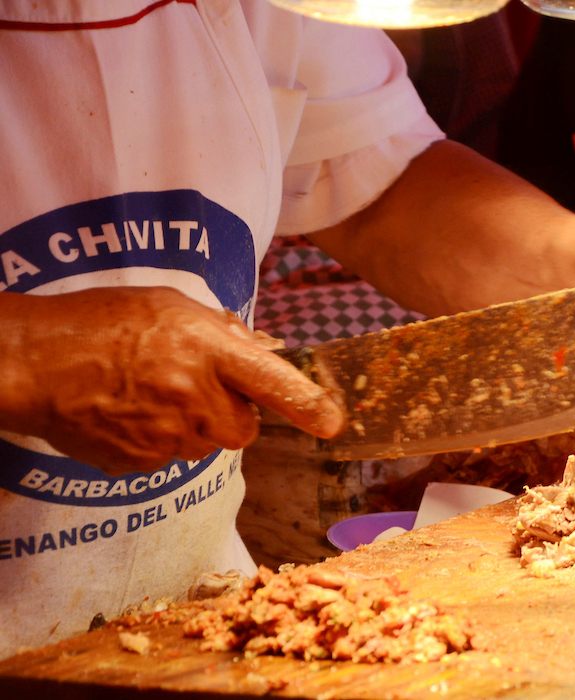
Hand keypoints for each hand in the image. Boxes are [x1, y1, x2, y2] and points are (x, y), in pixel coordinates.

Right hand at [0, 287, 344, 473]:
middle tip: (193, 385)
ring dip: (192, 426)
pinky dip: (159, 441)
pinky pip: (170, 459)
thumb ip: (222, 333)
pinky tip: (129, 412)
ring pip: (206, 445)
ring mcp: (166, 435)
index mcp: (205, 348)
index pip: (268, 379)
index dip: (304, 403)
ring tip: (149, 392)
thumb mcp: (170, 307)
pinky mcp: (141, 464)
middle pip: (243, 428)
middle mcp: (192, 395)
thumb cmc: (101, 323)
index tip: (332, 422)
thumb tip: (264, 352)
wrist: (32, 363)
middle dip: (230, 413)